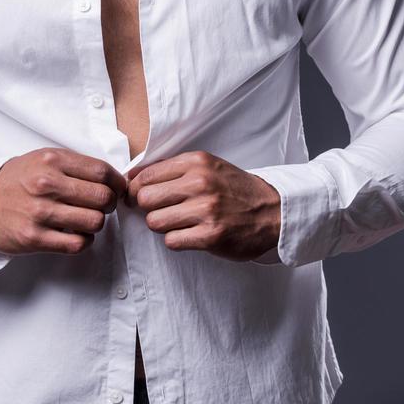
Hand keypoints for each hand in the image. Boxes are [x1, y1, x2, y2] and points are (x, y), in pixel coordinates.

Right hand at [0, 147, 127, 255]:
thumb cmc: (19, 179)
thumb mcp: (44, 158)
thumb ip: (75, 165)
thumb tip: (111, 178)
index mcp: (52, 161)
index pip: (101, 171)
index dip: (117, 182)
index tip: (118, 188)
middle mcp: (47, 185)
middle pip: (102, 197)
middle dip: (109, 203)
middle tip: (103, 205)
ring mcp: (40, 212)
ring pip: (94, 222)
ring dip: (96, 223)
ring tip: (87, 219)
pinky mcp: (34, 237)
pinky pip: (77, 244)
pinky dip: (83, 241)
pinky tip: (76, 234)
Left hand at [125, 150, 280, 261]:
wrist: (271, 211)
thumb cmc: (233, 188)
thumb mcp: (206, 166)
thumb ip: (172, 168)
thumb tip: (132, 176)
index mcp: (196, 162)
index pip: (146, 175)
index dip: (135, 189)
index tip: (137, 196)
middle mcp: (200, 183)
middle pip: (145, 198)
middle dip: (147, 208)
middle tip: (159, 210)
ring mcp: (206, 210)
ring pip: (155, 221)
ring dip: (162, 225)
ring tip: (178, 222)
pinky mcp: (211, 235)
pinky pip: (172, 241)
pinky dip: (176, 240)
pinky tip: (190, 234)